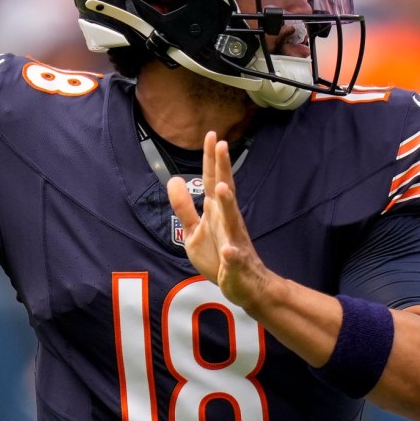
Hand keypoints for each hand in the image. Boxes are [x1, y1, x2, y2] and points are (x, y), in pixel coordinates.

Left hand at [167, 132, 272, 311]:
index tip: (211, 135)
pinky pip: (234, 260)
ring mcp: (234, 242)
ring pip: (231, 221)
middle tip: (222, 144)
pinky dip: (232, 256)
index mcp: (217, 212)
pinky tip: (229, 252)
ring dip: (227, 205)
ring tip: (222, 188)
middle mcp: (228, 221)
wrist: (245, 285)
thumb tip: (173, 179)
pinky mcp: (235, 265)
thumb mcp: (194, 230)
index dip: (211, 159)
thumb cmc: (219, 255)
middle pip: (225, 191)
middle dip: (223, 169)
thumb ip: (184, 206)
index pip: (213, 180)